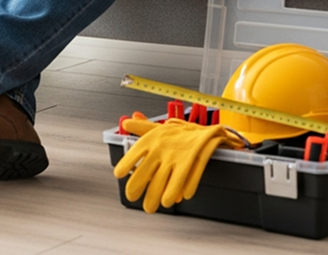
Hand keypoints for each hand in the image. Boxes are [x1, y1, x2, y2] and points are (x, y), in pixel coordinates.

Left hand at [113, 119, 244, 212]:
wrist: (209, 130)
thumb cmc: (182, 133)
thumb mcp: (161, 128)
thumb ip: (143, 127)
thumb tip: (127, 121)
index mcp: (155, 137)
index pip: (136, 150)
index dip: (126, 163)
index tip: (118, 174)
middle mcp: (164, 146)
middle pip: (148, 170)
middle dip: (139, 187)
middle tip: (132, 197)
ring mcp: (179, 155)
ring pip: (167, 179)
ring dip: (161, 195)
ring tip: (156, 205)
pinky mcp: (194, 161)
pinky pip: (188, 177)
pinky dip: (184, 188)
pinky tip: (181, 198)